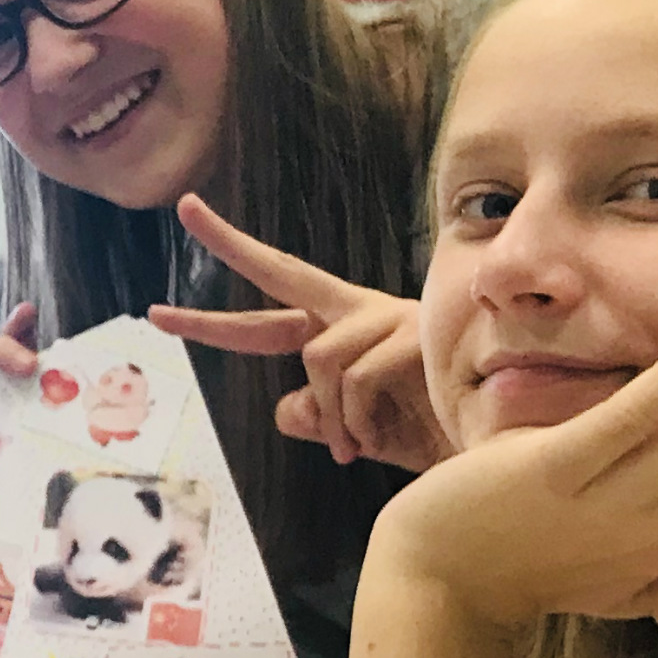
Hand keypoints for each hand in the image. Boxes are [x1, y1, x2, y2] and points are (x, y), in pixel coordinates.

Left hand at [146, 192, 447, 471]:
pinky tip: (379, 439)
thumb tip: (284, 408)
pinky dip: (356, 422)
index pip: (270, 319)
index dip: (214, 322)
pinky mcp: (413, 332)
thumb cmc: (436, 436)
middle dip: (230, 243)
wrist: (499, 448)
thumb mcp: (363, 436)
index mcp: (345, 334)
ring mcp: (388, 317)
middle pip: (283, 270)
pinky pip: (353, 378)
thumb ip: (321, 420)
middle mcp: (361, 313)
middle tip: (185, 208)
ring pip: (317, 358)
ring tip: (355, 449)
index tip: (158, 312)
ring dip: (332, 417)